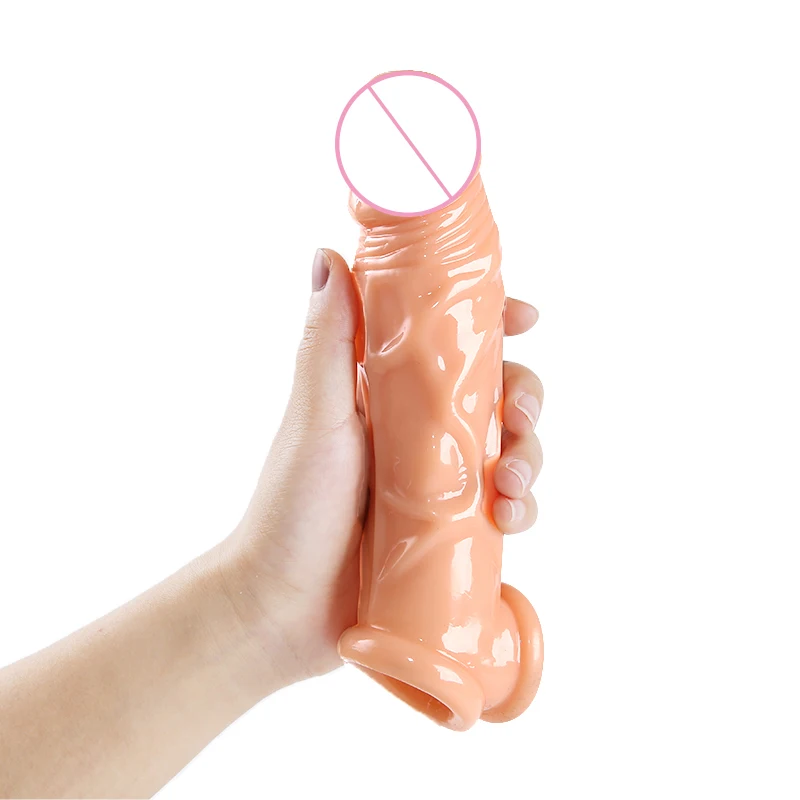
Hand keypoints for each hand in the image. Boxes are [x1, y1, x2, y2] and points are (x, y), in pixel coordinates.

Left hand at [221, 248, 543, 683]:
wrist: (282, 608)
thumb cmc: (290, 507)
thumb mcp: (315, 418)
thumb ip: (326, 342)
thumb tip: (327, 252)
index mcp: (386, 394)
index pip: (449, 343)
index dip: (494, 325)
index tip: (526, 318)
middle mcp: (418, 431)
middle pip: (496, 395)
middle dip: (524, 397)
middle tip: (521, 418)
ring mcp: (439, 482)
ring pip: (509, 450)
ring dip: (531, 456)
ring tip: (513, 484)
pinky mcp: (453, 529)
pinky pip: (505, 507)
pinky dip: (522, 507)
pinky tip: (513, 518)